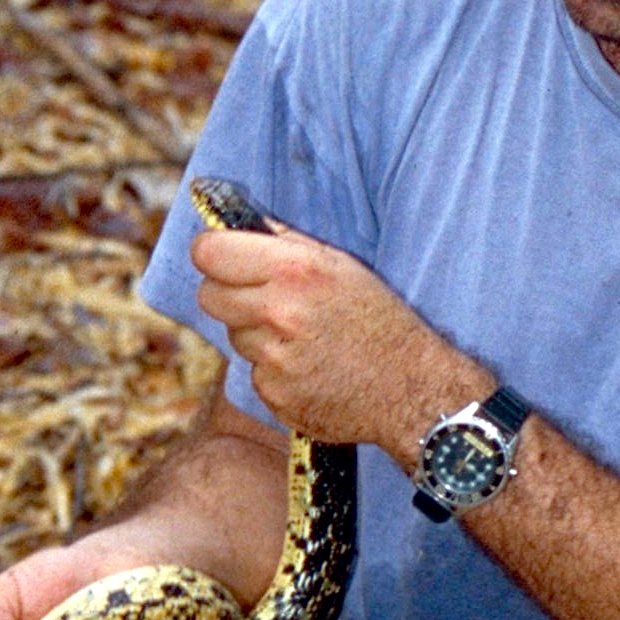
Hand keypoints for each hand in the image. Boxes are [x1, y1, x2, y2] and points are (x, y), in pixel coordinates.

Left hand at [192, 223, 480, 458]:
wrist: (411, 390)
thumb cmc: (381, 321)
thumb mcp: (342, 266)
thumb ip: (285, 242)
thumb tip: (234, 224)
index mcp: (294, 270)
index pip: (208, 252)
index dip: (213, 252)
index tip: (223, 257)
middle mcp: (278, 313)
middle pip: (209, 296)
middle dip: (228, 293)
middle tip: (263, 299)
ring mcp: (273, 359)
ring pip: (233, 336)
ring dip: (255, 334)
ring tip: (301, 338)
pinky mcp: (273, 395)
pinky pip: (253, 373)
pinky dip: (273, 370)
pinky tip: (309, 367)